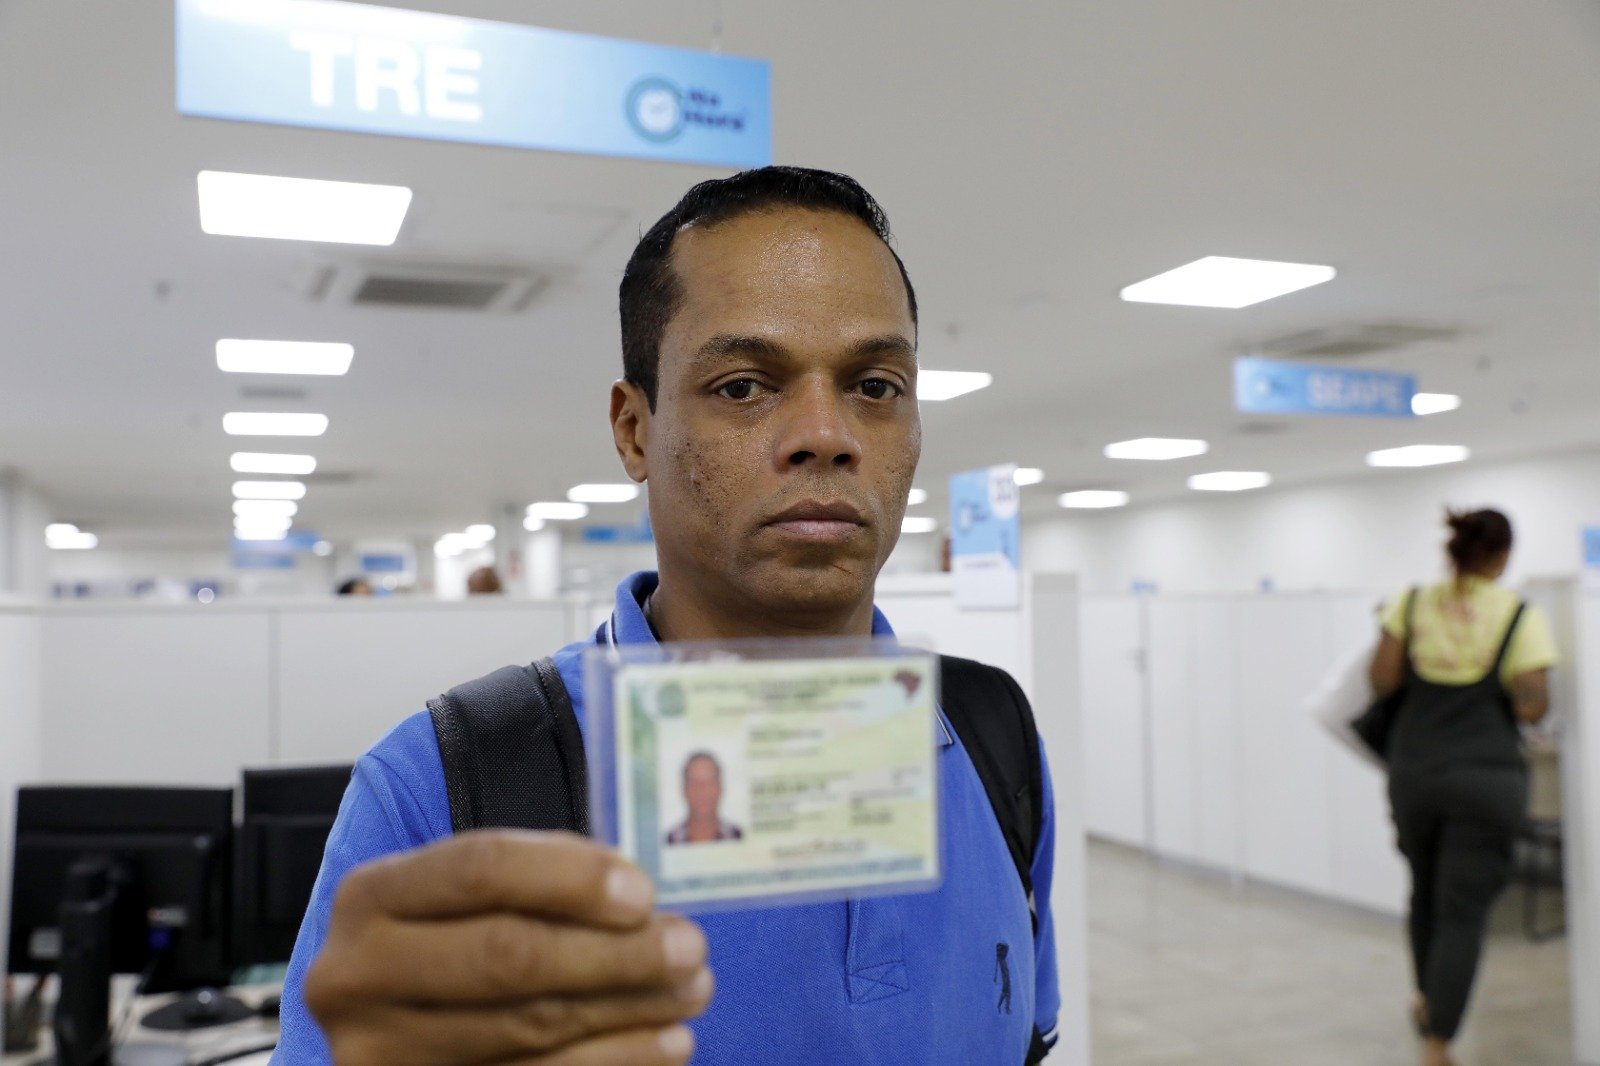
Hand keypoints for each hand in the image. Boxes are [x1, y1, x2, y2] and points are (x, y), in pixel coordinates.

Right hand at [304, 831, 711, 1064]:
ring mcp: (379, 1055)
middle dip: (615, 952)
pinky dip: (612, 1063)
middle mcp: (357, 976)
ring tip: (691, 993)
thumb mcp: (467, 897)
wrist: (394, 1022)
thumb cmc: (453, 940)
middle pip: (507, 956)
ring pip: (527, 1029)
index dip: (570, 879)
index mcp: (370, 896)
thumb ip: (539, 881)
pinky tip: (664, 1046)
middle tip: (690, 947)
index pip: (479, 868)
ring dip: (629, 1011)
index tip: (644, 894)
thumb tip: (638, 903)